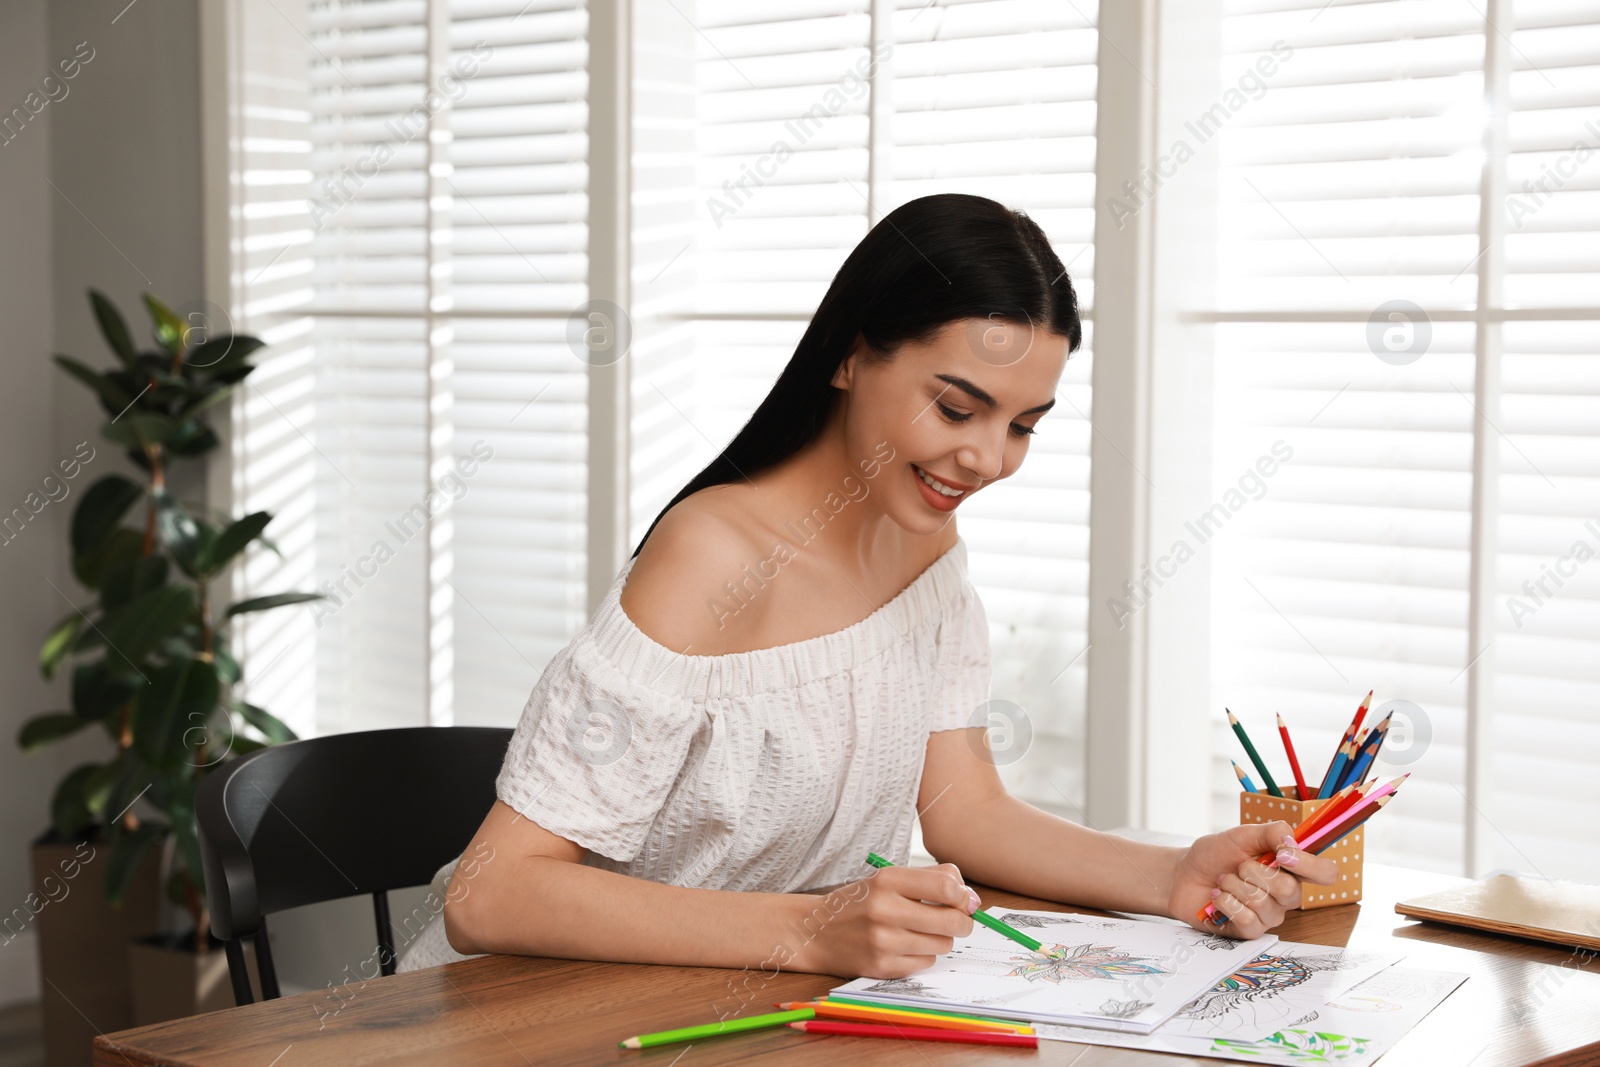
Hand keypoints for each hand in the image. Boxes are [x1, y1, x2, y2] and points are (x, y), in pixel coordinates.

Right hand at [789, 862, 977, 978]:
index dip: (963, 895)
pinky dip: (923, 955)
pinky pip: (925, 963)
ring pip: (942, 944)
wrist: (815, 931)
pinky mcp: (882, 967)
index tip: (964, 900)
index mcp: (887, 880)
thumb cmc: (860, 903)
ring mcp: (883, 941)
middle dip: (963, 922)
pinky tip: (905, 947)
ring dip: (940, 939)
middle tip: (957, 920)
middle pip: (951, 920)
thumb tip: (971, 898)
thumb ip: (931, 880)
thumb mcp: (889, 879)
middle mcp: (884, 910)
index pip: (946, 885)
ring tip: (921, 932)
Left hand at [1168, 821, 1337, 939]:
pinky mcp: (1251, 931)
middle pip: (1292, 892)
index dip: (1310, 865)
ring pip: (1264, 904)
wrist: (1183, 874)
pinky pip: (1248, 920)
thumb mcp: (1242, 835)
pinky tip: (1217, 897)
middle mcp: (1286, 895)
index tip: (1283, 855)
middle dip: (1255, 873)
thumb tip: (1293, 842)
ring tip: (1223, 880)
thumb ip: (1270, 833)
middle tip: (1238, 866)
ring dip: (1235, 886)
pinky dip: (1226, 902)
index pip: (1325, 873)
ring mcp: (1269, 915)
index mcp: (1291, 869)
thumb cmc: (1215, 854)